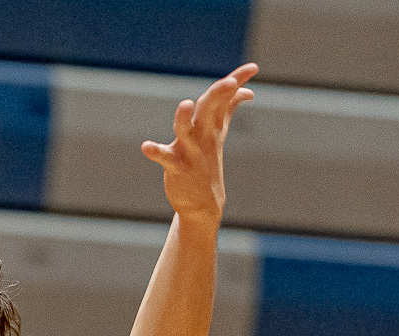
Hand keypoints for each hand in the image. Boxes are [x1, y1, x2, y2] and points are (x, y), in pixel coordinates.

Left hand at [141, 63, 256, 224]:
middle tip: (229, 83)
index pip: (225, 99)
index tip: (253, 67)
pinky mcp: (177, 168)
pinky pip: (165, 158)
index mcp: (213, 127)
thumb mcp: (219, 135)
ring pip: (186, 131)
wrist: (203, 205)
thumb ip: (228, 111)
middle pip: (209, 110)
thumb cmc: (208, 164)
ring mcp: (190, 152)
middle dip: (218, 95)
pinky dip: (155, 152)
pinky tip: (146, 146)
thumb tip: (245, 91)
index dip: (238, 81)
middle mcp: (203, 137)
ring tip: (185, 104)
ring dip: (184, 118)